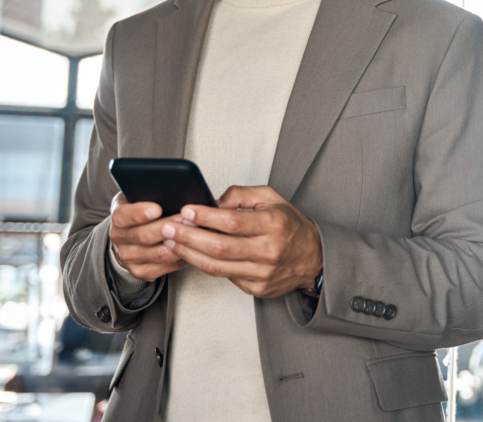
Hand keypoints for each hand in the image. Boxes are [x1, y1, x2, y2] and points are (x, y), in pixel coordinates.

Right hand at [109, 192, 186, 280]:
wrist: (129, 235)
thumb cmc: (143, 210)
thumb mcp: (141, 195)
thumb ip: (152, 191)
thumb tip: (175, 189)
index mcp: (119, 217)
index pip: (124, 215)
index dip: (140, 213)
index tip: (157, 208)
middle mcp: (119, 238)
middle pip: (144, 236)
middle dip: (169, 227)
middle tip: (189, 219)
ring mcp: (129, 257)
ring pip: (158, 254)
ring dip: (179, 244)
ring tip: (196, 233)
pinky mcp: (140, 271)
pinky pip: (163, 268)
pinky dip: (179, 259)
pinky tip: (191, 249)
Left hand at [161, 185, 321, 297]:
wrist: (314, 258)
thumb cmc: (291, 226)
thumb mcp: (273, 198)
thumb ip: (242, 195)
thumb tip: (214, 201)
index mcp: (274, 224)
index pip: (232, 222)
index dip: (205, 217)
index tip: (187, 210)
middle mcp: (268, 251)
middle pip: (219, 247)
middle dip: (188, 236)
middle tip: (168, 228)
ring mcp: (262, 273)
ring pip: (216, 266)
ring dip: (189, 254)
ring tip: (172, 242)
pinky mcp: (257, 288)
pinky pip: (225, 277)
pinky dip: (205, 265)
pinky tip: (192, 254)